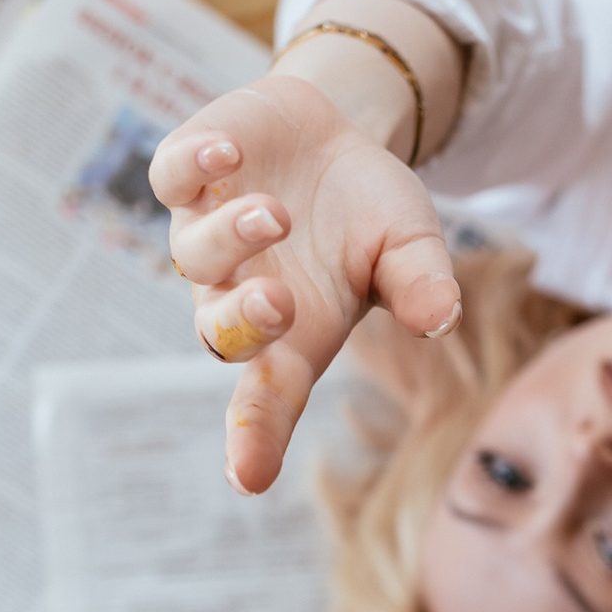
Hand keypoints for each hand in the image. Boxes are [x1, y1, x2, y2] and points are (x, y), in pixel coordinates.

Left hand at [150, 73, 460, 492]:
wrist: (336, 133)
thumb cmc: (371, 213)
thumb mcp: (413, 247)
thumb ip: (422, 284)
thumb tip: (440, 320)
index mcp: (295, 333)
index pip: (270, 399)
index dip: (257, 438)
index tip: (249, 478)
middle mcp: (241, 293)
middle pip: (218, 334)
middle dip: (243, 324)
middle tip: (279, 303)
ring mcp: (207, 234)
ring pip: (195, 255)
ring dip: (234, 238)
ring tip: (278, 215)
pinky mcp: (187, 174)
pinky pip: (171, 178)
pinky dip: (193, 167)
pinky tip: (228, 154)